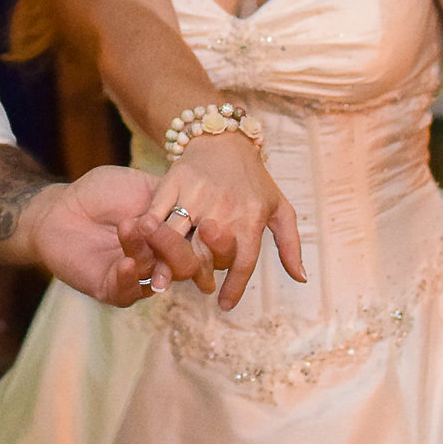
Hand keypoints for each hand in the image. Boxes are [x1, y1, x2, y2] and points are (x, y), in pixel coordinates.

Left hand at [24, 165, 202, 306]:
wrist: (62, 207)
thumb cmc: (103, 193)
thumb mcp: (144, 187)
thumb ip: (173, 199)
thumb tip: (209, 205)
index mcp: (178, 236)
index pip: (208, 245)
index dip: (217, 239)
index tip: (212, 224)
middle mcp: (165, 261)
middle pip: (189, 265)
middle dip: (180, 246)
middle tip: (166, 224)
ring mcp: (142, 277)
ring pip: (161, 275)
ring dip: (147, 249)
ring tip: (131, 226)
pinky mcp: (114, 290)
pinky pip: (129, 291)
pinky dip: (130, 277)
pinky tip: (126, 262)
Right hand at [146, 132, 307, 309]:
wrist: (224, 138)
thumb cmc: (255, 180)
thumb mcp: (280, 208)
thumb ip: (290, 245)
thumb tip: (301, 278)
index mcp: (250, 218)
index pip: (242, 262)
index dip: (234, 288)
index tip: (225, 305)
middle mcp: (223, 209)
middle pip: (205, 254)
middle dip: (198, 277)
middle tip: (196, 288)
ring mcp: (195, 195)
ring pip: (177, 238)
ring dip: (167, 263)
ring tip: (160, 285)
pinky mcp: (172, 183)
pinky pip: (156, 214)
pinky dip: (148, 235)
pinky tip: (141, 251)